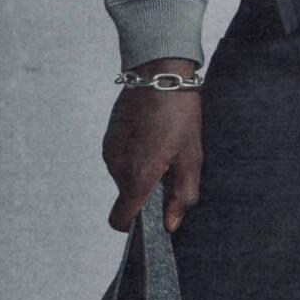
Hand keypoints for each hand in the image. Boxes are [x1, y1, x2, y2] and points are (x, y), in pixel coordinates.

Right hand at [103, 57, 202, 233]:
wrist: (158, 73)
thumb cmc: (179, 113)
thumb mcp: (192, 157)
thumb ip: (182, 196)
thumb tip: (170, 225)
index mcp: (138, 176)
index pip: (120, 220)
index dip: (134, 225)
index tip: (152, 216)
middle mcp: (117, 167)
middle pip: (127, 197)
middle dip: (146, 191)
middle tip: (169, 167)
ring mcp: (109, 152)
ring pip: (124, 177)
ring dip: (141, 171)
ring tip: (162, 146)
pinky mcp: (108, 138)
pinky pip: (120, 159)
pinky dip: (133, 156)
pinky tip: (151, 136)